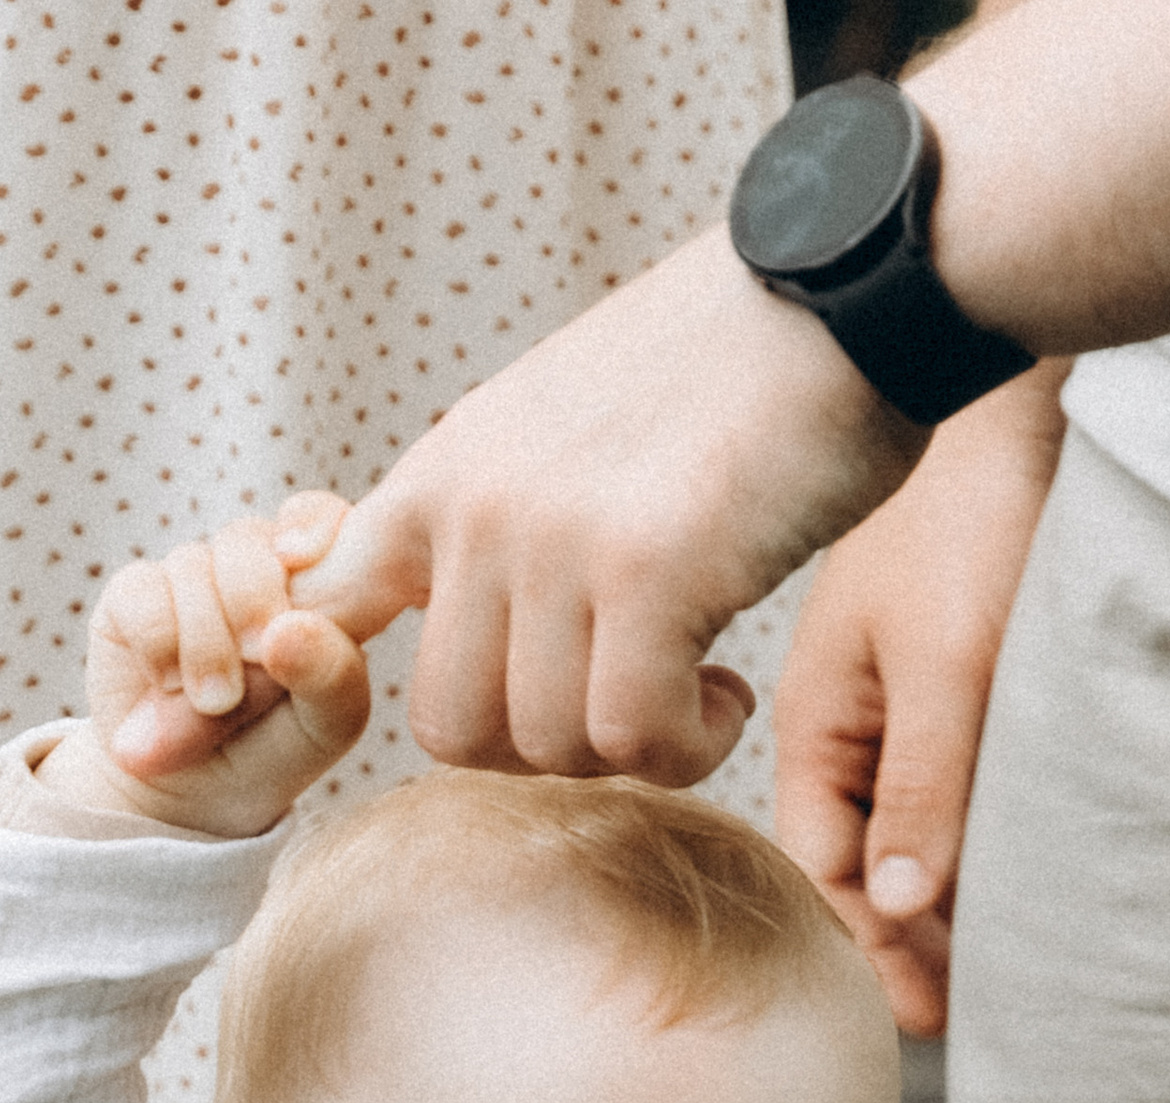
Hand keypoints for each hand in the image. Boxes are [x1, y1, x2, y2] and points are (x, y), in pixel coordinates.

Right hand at [37, 498, 372, 841]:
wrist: (194, 797)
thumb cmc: (275, 751)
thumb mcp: (326, 728)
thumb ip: (333, 677)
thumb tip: (288, 629)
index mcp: (310, 580)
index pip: (317, 518)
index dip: (310, 529)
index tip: (300, 566)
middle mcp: (249, 567)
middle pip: (247, 540)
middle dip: (251, 604)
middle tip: (254, 663)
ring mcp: (189, 577)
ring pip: (193, 566)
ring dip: (205, 644)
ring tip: (212, 705)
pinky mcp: (132, 597)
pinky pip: (141, 592)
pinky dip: (159, 644)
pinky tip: (168, 687)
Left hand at [294, 227, 920, 786]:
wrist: (841, 286)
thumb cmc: (719, 375)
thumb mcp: (558, 425)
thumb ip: (488, 514)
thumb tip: (423, 613)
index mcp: (446, 473)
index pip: (328, 603)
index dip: (356, 679)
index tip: (461, 689)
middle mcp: (480, 507)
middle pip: (453, 728)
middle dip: (545, 749)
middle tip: (622, 706)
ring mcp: (555, 538)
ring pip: (546, 746)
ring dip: (632, 749)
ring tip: (692, 686)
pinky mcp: (646, 571)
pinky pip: (632, 737)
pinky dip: (688, 747)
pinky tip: (725, 692)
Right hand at [772, 365, 1064, 1035]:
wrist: (1011, 378)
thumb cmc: (975, 510)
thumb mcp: (951, 662)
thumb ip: (925, 789)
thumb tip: (896, 911)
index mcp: (815, 721)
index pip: (827, 870)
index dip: (872, 946)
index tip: (930, 1014)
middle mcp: (845, 719)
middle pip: (864, 861)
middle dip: (908, 937)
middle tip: (970, 1008)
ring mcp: (893, 695)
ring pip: (908, 825)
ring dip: (946, 889)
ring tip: (1001, 956)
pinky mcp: (947, 670)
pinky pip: (947, 779)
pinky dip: (972, 831)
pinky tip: (1016, 863)